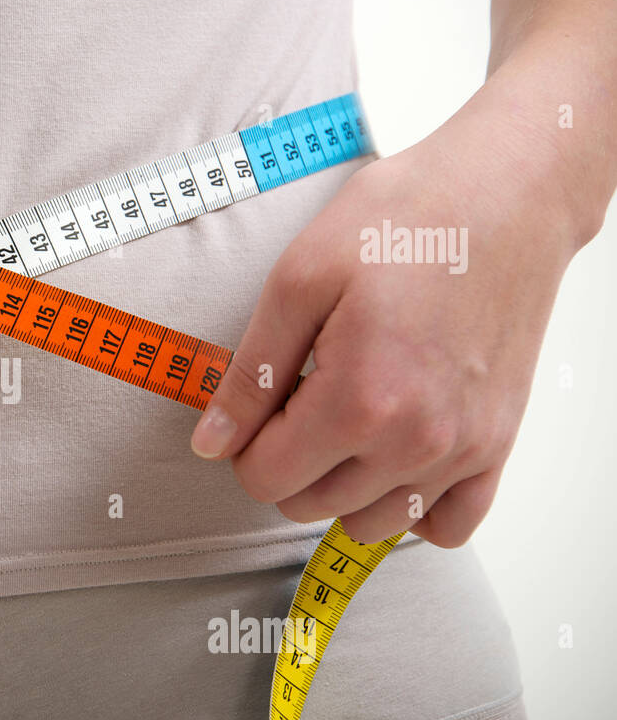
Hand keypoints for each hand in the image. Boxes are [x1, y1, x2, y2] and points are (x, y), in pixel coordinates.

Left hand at [189, 105, 579, 546]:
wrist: (507, 194)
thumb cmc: (406, 221)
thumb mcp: (297, 282)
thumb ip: (249, 376)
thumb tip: (211, 443)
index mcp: (359, 401)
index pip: (266, 479)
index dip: (246, 444)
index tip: (262, 401)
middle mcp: (416, 441)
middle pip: (311, 505)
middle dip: (288, 462)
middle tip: (302, 396)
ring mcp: (463, 449)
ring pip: (371, 523)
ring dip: (341, 488)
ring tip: (346, 421)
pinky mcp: (496, 444)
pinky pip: (447, 525)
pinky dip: (411, 507)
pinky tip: (392, 459)